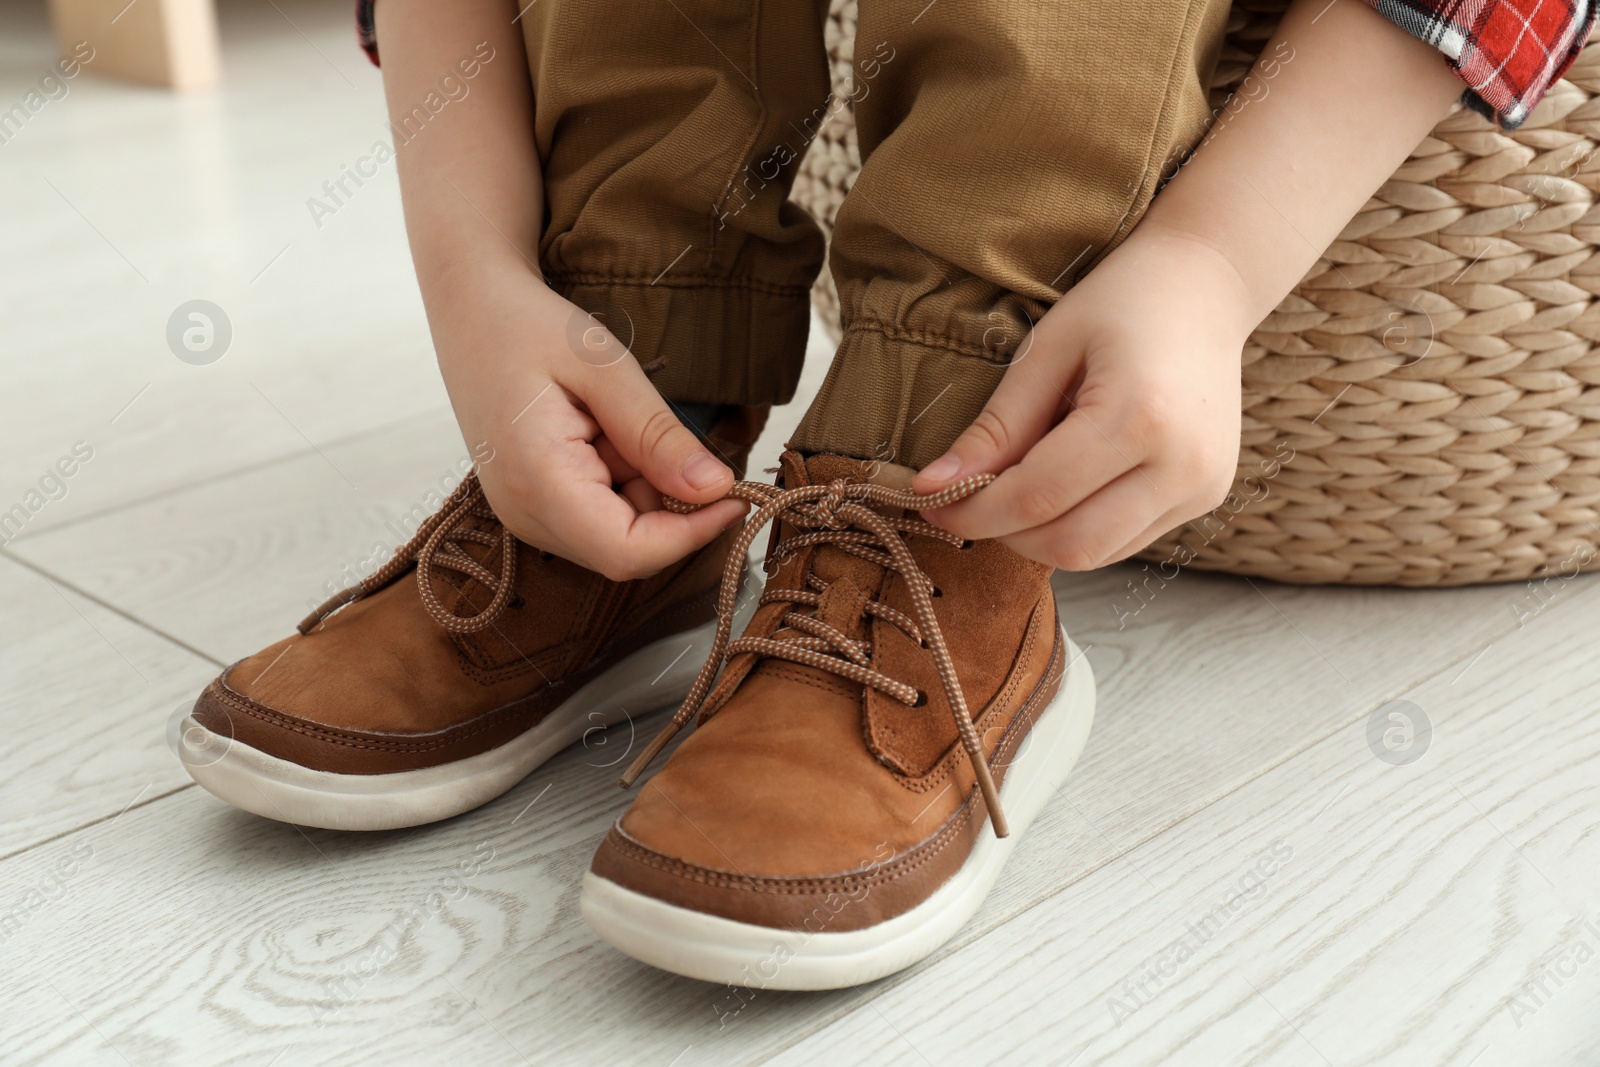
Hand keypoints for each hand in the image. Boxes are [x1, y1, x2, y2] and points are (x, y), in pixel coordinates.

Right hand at [434, 275, 746, 580]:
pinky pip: (596, 519)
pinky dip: (623, 485)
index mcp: (537, 481)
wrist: (471, 312)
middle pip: (624, 551)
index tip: (734, 497)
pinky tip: (606, 435)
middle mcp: (524, 514)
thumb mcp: (606, 369)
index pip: (626, 551)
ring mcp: (523, 515)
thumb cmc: (529, 327)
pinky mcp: (531, 507)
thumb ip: (658, 435)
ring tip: (619, 422)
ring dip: (644, 491)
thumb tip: (715, 489)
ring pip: (615, 536)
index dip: (690, 535)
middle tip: (666, 436)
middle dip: (667, 507)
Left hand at [913, 231, 1248, 570]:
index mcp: (1141, 417)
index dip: (973, 510)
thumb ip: (996, 427)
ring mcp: (1202, 487)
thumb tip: (934, 487)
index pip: (1037, 497)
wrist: (1207, 284)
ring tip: (1013, 487)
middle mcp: (1184, 465)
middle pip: (1070, 545)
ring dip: (1038, 537)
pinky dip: (1077, 528)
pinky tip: (1061, 486)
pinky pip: (1123, 542)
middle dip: (1004, 533)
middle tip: (966, 500)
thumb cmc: (1121, 302)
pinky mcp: (1205, 498)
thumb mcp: (1046, 351)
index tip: (928, 500)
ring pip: (1096, 555)